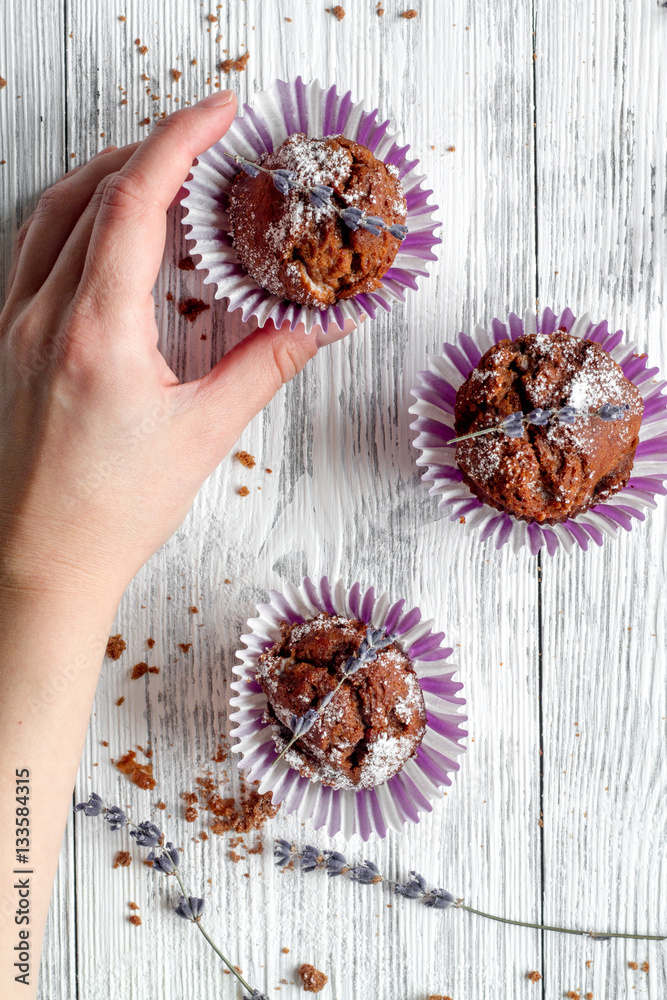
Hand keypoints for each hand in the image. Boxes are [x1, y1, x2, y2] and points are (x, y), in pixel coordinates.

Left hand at [0, 90, 332, 604]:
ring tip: (167, 184)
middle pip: (91, 191)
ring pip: (53, 215)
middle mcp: (41, 317)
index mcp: (94, 333)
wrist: (39, 564)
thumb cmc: (111, 513)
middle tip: (208, 150)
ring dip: (109, 181)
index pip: (135, 201)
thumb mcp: (203, 436)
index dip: (182, 140)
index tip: (223, 112)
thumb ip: (267, 365)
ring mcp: (13, 327)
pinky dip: (79, 225)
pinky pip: (36, 254)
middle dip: (153, 152)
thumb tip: (322, 323)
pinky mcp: (6, 343)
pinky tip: (116, 247)